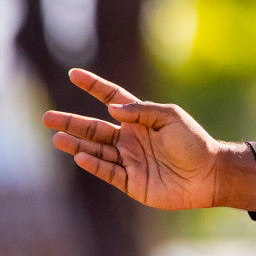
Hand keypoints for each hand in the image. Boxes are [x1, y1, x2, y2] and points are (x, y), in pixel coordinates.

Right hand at [42, 68, 255, 210]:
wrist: (209, 175)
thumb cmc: (194, 143)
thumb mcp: (171, 118)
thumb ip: (142, 111)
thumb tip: (111, 107)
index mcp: (141, 119)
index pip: (112, 98)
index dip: (94, 87)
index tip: (74, 74)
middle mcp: (131, 139)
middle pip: (94, 128)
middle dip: (71, 122)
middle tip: (46, 117)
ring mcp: (129, 160)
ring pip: (95, 150)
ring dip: (76, 144)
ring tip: (56, 137)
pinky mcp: (131, 181)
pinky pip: (107, 172)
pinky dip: (93, 165)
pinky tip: (80, 157)